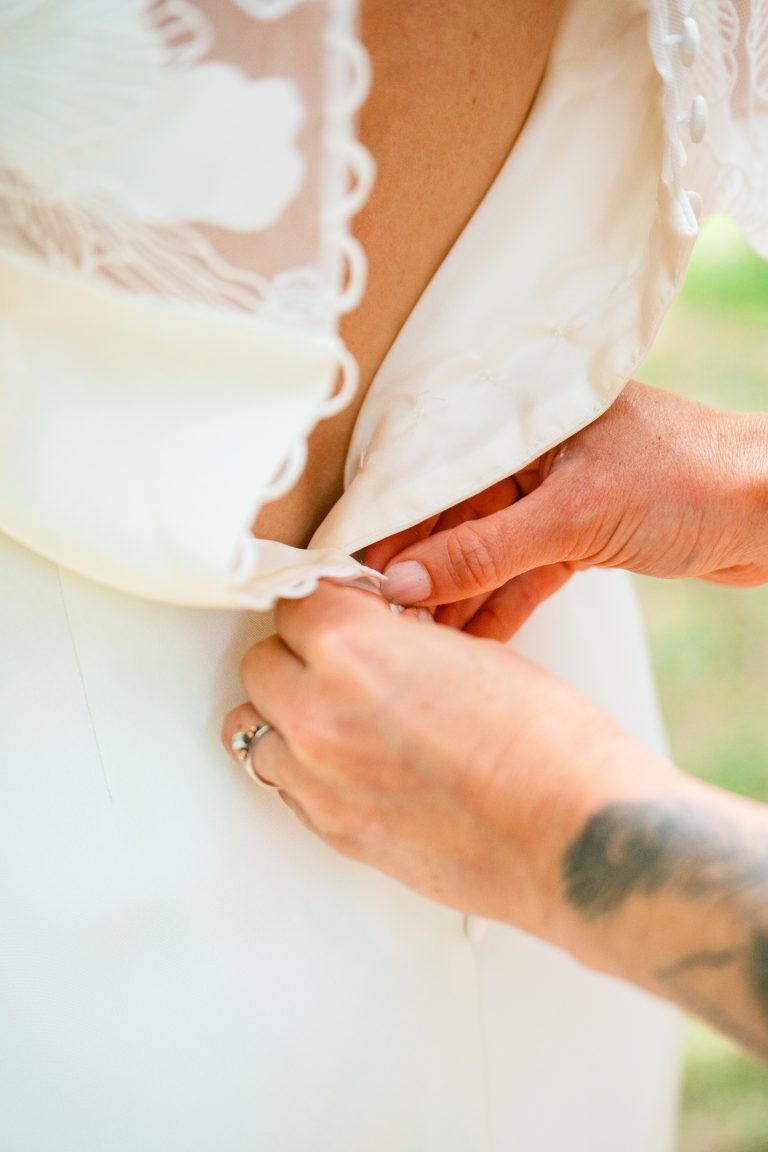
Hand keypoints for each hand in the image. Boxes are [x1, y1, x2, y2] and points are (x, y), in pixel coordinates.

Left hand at [222, 581, 767, 1062]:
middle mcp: (317, 713)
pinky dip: (304, 766)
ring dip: (287, 713)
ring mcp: (318, 781)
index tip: (345, 609)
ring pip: (253, 728)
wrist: (579, 839)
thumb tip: (372, 635)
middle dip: (298, 653)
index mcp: (352, 649)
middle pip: (260, 663)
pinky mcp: (333, 832)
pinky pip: (285, 784)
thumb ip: (397, 639)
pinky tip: (353, 761)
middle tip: (344, 659)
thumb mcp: (470, 652)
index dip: (326, 603)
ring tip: (340, 713)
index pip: (293, 601)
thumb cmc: (547, 740)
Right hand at [365, 382, 767, 639]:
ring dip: (455, 596)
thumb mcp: (574, 516)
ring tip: (419, 640)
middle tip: (383, 616)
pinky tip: (469, 643)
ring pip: (484, 549)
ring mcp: (554, 494)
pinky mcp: (577, 535)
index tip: (355, 567)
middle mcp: (530, 450)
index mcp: (523, 415)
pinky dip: (498, 606)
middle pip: (453, 514)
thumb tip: (404, 582)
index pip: (433, 465)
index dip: (392, 518)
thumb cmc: (692, 478)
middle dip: (420, 568)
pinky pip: (520, 572)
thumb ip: (483, 553)